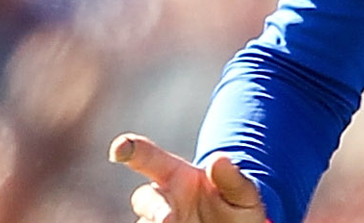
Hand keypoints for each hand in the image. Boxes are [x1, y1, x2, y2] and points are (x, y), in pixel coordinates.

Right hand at [110, 133, 265, 222]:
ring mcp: (156, 222)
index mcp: (177, 175)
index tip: (119, 147)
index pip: (147, 157)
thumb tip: (218, 159)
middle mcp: (162, 199)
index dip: (130, 148)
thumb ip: (233, 179)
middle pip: (143, 198)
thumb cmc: (239, 210)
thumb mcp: (245, 195)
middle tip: (168, 220)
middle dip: (153, 208)